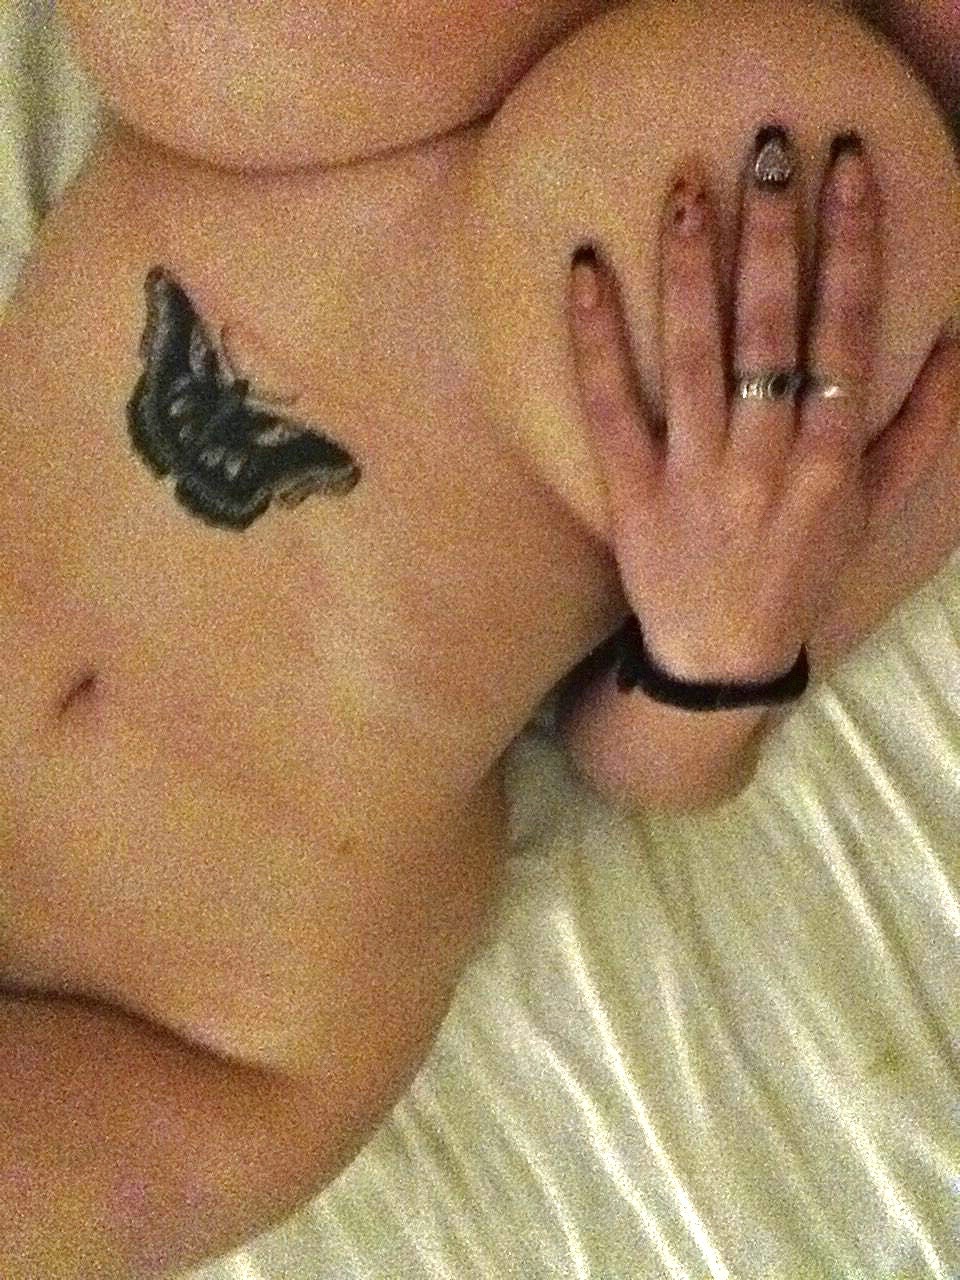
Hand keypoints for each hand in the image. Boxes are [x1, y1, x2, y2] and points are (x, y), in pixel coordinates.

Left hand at [568, 127, 959, 683]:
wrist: (721, 658)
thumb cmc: (802, 572)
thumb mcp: (875, 510)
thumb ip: (922, 428)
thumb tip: (958, 339)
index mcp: (831, 458)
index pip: (845, 330)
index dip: (849, 243)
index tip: (845, 168)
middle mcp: (765, 459)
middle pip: (769, 328)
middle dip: (773, 233)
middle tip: (768, 150)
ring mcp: (695, 475)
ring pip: (693, 355)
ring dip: (691, 265)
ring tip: (689, 187)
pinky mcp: (631, 493)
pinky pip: (609, 406)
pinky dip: (596, 339)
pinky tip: (586, 271)